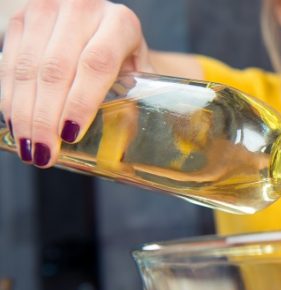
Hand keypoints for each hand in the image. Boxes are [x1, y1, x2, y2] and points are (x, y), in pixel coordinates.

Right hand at [0, 0, 151, 166]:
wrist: (100, 20)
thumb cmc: (124, 53)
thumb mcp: (138, 70)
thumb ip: (136, 101)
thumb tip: (124, 148)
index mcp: (120, 23)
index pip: (96, 64)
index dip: (80, 102)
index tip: (70, 134)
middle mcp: (82, 9)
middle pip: (56, 70)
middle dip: (47, 118)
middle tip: (45, 154)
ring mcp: (47, 10)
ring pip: (28, 68)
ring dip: (24, 114)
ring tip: (30, 148)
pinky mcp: (21, 18)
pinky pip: (9, 63)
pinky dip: (10, 98)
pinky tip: (16, 124)